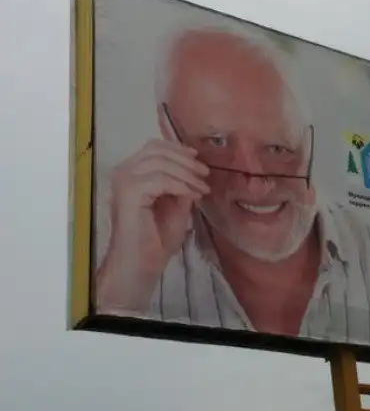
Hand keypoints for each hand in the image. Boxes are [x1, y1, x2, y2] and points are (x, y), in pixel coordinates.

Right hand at [96, 139, 209, 311]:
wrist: (142, 263)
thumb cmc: (156, 238)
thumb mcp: (175, 204)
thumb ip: (181, 184)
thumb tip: (195, 169)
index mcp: (131, 173)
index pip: (154, 147)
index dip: (178, 149)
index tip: (198, 159)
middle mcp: (123, 172)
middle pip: (157, 150)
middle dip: (186, 160)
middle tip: (205, 174)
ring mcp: (123, 181)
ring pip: (161, 162)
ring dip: (187, 174)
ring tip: (202, 189)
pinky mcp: (129, 193)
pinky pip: (160, 179)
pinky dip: (181, 185)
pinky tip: (193, 196)